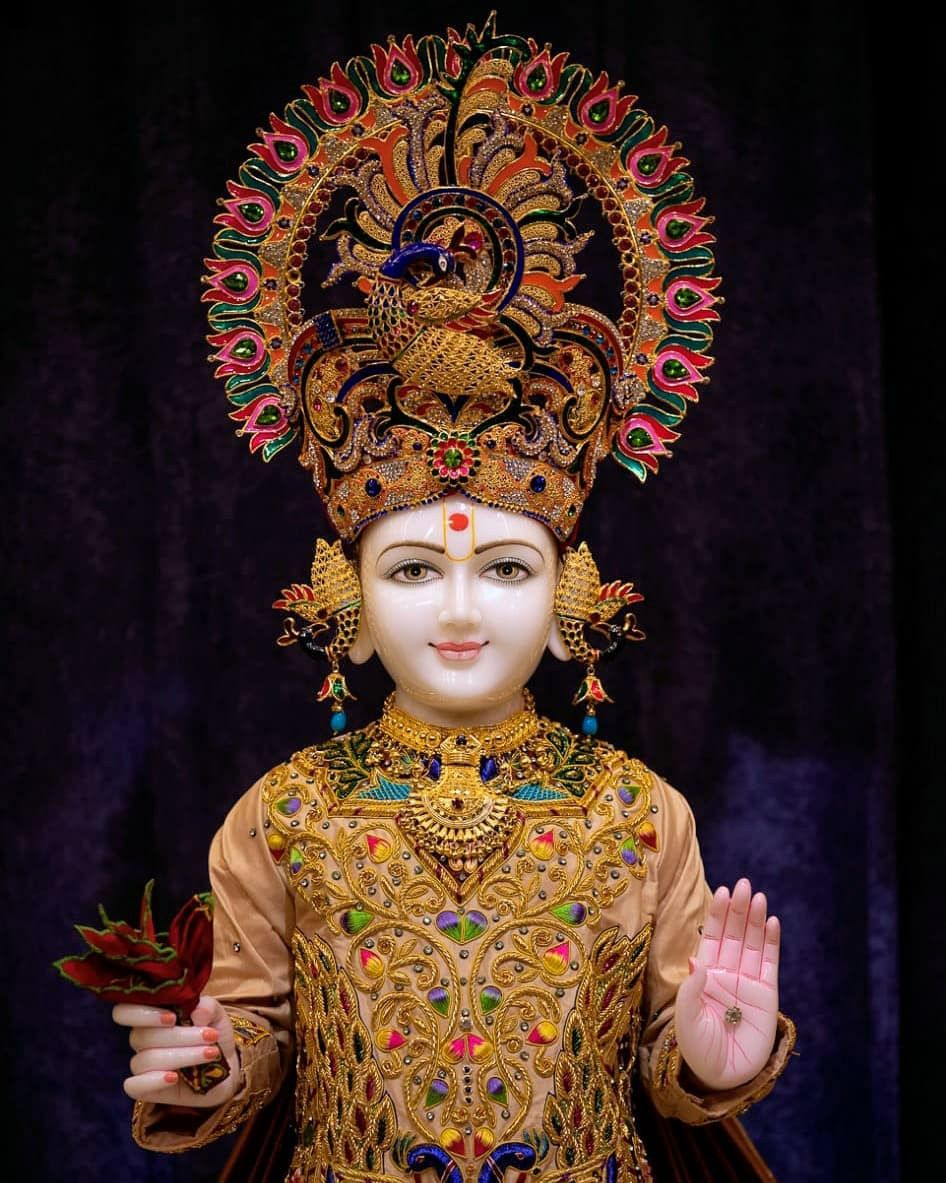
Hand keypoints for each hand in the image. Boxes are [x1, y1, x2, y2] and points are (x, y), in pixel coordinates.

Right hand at [112, 995, 240, 1106]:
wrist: (226, 1068)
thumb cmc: (214, 1036)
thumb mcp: (217, 1015)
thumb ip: (208, 1007)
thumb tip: (197, 1013)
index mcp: (153, 1015)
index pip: (124, 1011)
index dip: (142, 1014)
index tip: (172, 1018)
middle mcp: (143, 1039)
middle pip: (143, 1036)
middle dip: (181, 1036)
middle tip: (211, 1036)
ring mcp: (143, 1065)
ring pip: (146, 1059)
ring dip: (182, 1056)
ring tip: (210, 1053)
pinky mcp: (147, 1089)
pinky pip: (133, 1086)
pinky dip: (153, 1081)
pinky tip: (174, 1078)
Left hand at [674, 878, 779, 1090]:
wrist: (724, 1078)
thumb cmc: (698, 1051)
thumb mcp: (687, 1022)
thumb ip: (691, 991)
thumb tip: (695, 961)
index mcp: (704, 975)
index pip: (713, 937)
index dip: (718, 915)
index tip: (723, 892)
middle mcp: (726, 973)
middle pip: (734, 934)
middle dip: (738, 909)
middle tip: (744, 884)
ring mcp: (748, 982)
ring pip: (752, 944)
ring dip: (755, 919)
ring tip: (758, 896)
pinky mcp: (767, 996)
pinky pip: (770, 964)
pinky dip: (771, 943)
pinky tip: (771, 922)